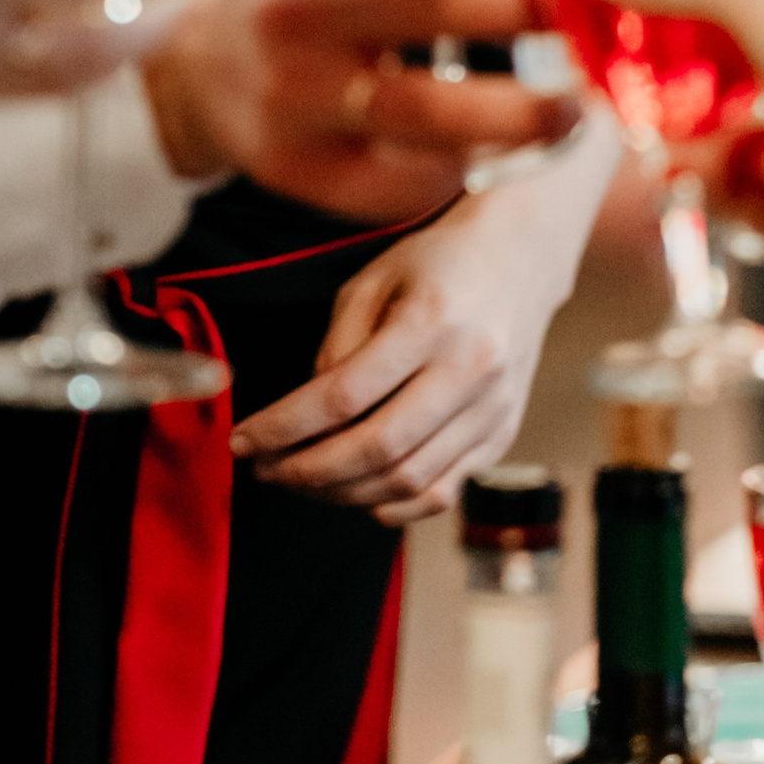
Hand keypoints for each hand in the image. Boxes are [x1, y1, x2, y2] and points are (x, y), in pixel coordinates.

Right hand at [143, 0, 578, 219]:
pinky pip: (393, 183)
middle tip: (580, 23)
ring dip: (518, 114)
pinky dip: (451, 173)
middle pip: (447, 5)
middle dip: (531, 14)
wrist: (194, 62)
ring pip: (429, 110)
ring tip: (570, 110)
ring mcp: (287, 91)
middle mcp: (292, 4)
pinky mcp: (290, 167)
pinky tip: (484, 157)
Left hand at [229, 173, 587, 519]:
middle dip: (307, 470)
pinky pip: (444, 492)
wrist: (520, 258)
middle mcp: (470, 370)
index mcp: (432, 322)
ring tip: (303, 480)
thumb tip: (308, 413)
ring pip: (409, 480)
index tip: (242, 440)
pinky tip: (359, 495)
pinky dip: (395, 505)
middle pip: (377, 448)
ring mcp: (493, 408)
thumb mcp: (372, 280)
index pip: (343, 395)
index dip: (284, 426)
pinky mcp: (503, 433)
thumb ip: (337, 346)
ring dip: (344, 493)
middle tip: (267, 470)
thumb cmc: (437, 261)